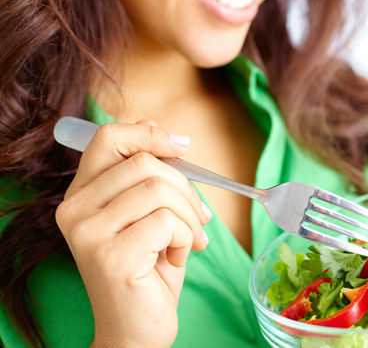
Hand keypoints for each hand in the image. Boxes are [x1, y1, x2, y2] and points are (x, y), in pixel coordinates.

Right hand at [55, 121, 210, 347]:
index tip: (182, 146)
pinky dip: (187, 238)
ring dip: (189, 216)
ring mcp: (89, 232)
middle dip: (186, 187)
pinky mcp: (111, 255)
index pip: (108, 138)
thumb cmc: (149, 270)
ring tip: (188, 242)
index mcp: (82, 195)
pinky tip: (177, 258)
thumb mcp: (149, 215)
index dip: (150, 133)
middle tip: (198, 218)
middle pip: (144, 162)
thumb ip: (149, 178)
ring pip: (159, 189)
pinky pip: (168, 222)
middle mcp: (75, 210)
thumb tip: (166, 134)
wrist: (137, 329)